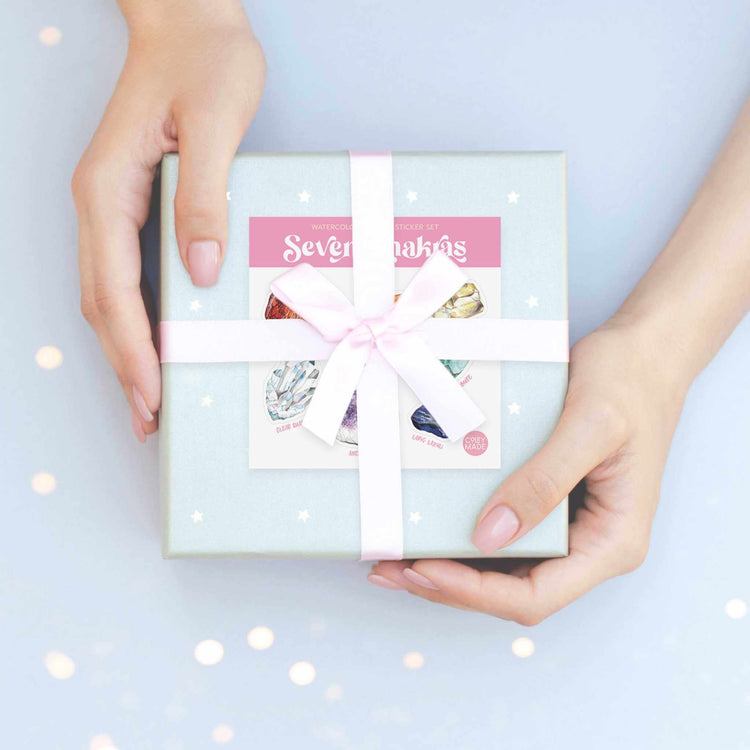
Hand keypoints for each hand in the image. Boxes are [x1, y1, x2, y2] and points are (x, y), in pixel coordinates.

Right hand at [72, 3, 264, 441]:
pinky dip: (138, 316)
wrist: (190, 20)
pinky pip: (128, 272)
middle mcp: (99, 201)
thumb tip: (199, 268)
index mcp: (109, 186)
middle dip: (124, 362)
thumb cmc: (204, 60)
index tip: (150, 393)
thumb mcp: (214, 124)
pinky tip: (156, 339)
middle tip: (148, 418)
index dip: (132, 347)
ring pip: (110, 292)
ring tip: (149, 397)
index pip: (115, 287)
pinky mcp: (134, 202)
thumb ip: (204, 197)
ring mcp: (111, 203)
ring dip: (126, 347)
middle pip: (103, 301)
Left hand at [369, 319, 689, 622]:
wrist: (643, 352)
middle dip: (448, 585)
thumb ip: (544, 482)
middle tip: (389, 569)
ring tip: (392, 556)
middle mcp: (590, 545)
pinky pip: (502, 532)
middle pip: (511, 589)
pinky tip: (423, 523)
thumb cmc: (628, 381)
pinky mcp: (548, 502)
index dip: (475, 591)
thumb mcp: (590, 425)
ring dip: (448, 566)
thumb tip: (489, 537)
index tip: (424, 567)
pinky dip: (461, 535)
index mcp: (612, 541)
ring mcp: (568, 526)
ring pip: (502, 567)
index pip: (537, 595)